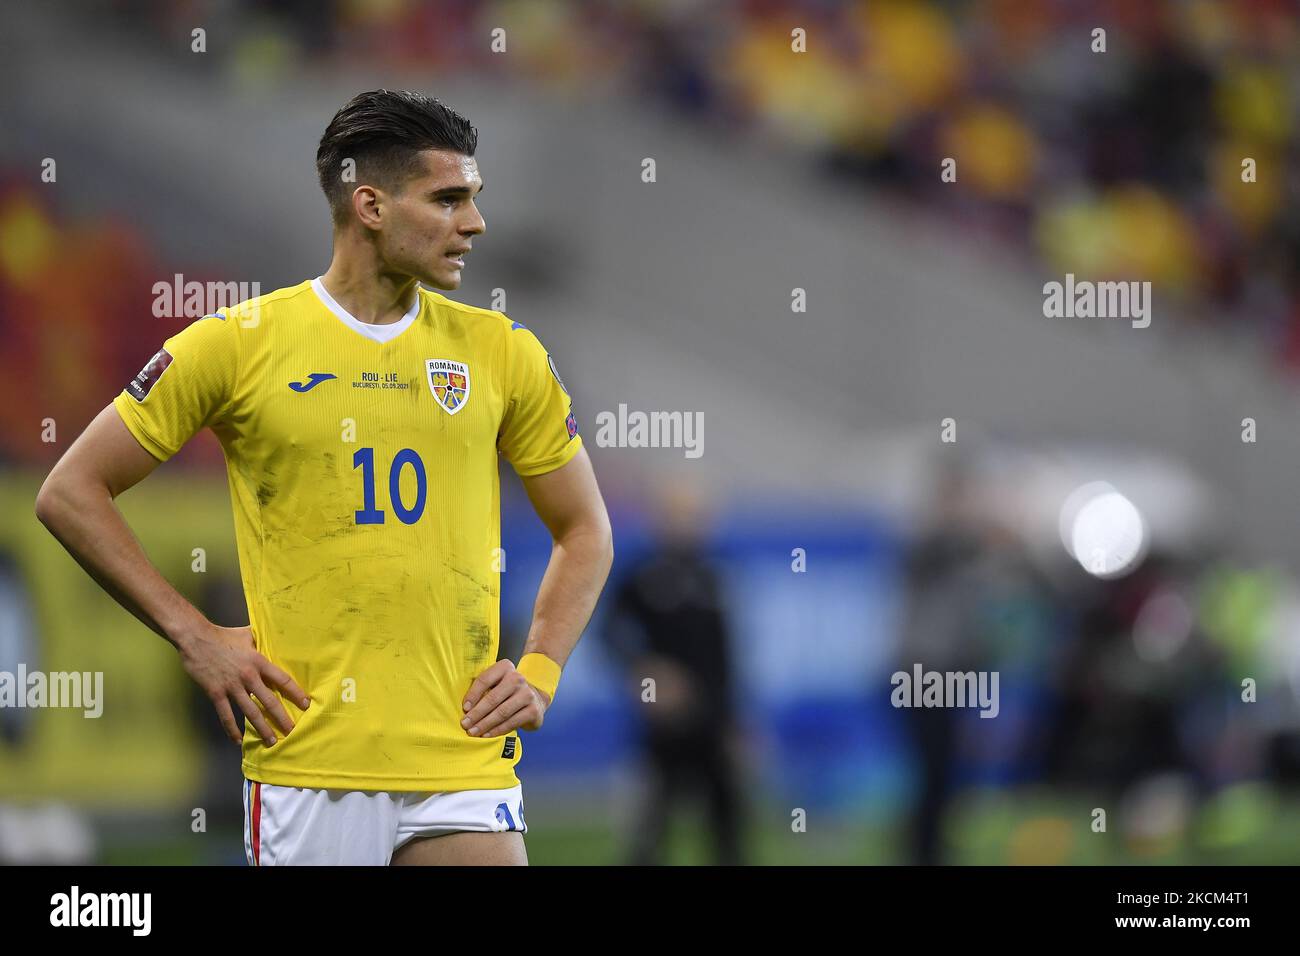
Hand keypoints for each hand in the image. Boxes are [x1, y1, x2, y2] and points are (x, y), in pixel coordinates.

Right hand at [176, 622, 309, 746]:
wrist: (196, 638)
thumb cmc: (223, 635)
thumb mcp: (248, 634)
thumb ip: (262, 640)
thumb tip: (274, 638)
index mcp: (258, 661)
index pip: (283, 680)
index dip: (295, 693)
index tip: (305, 704)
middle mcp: (248, 676)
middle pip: (269, 700)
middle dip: (282, 717)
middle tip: (291, 730)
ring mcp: (232, 686)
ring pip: (251, 712)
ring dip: (262, 728)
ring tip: (271, 741)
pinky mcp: (215, 693)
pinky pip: (226, 715)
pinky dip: (232, 729)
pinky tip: (238, 741)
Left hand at [461, 659, 549, 737]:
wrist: (534, 699)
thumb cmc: (507, 692)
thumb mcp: (496, 684)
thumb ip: (482, 689)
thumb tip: (465, 707)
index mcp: (505, 667)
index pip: (485, 679)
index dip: (473, 695)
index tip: (464, 708)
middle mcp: (517, 678)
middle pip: (493, 697)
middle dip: (476, 713)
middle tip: (465, 724)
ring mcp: (527, 694)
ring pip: (502, 712)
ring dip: (485, 724)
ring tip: (473, 731)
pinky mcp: (533, 710)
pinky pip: (511, 722)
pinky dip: (497, 730)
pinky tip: (487, 735)